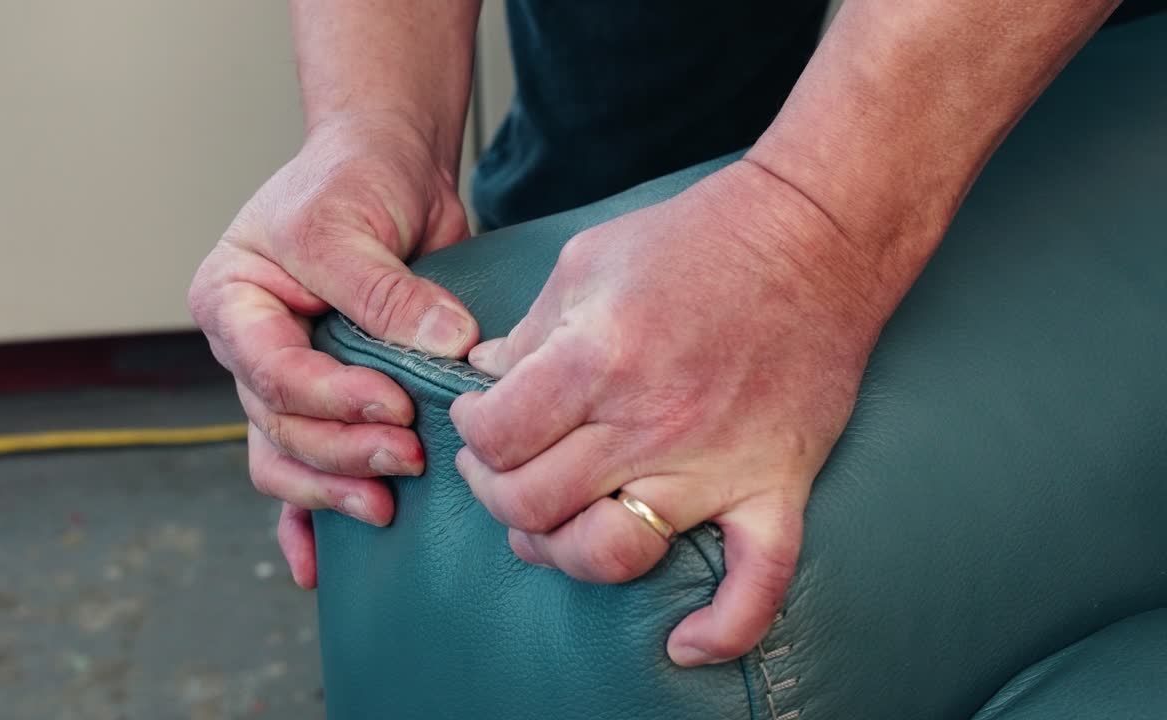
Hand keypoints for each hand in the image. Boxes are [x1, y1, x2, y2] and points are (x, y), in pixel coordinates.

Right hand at [189, 112, 479, 586]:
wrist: (385, 167)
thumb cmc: (350, 180)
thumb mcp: (350, 222)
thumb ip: (385, 292)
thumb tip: (443, 346)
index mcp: (233, 302)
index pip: (269, 371)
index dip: (329, 398)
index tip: (391, 404)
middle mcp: (253, 348)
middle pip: (281, 426)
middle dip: (343, 451)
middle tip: (409, 456)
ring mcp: (290, 378)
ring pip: (290, 457)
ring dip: (335, 488)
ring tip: (388, 505)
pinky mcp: (331, 397)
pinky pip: (305, 467)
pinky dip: (309, 516)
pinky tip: (319, 563)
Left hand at [450, 159, 887, 665]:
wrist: (814, 236)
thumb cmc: (694, 240)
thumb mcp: (586, 262)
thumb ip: (528, 330)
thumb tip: (482, 376)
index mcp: (599, 356)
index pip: (498, 435)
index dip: (472, 432)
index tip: (482, 420)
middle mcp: (652, 420)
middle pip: (534, 502)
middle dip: (496, 492)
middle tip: (502, 468)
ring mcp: (717, 463)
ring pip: (612, 554)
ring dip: (563, 554)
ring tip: (550, 528)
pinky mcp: (775, 485)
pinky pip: (758, 583)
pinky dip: (724, 628)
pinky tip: (684, 643)